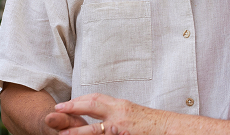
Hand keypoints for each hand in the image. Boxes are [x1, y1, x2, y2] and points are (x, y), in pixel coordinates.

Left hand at [47, 93, 165, 134]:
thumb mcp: (135, 114)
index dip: (80, 100)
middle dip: (72, 106)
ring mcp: (119, 126)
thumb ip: (120, 114)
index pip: (96, 98)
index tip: (69, 103)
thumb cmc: (155, 125)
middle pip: (90, 104)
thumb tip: (109, 118)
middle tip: (58, 108)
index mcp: (121, 105)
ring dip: (75, 131)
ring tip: (61, 133)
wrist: (171, 128)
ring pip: (92, 127)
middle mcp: (119, 112)